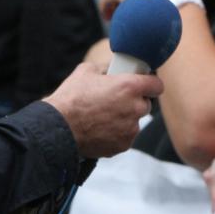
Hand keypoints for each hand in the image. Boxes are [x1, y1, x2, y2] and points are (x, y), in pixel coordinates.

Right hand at [42, 63, 163, 157]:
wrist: (58, 128)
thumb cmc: (71, 98)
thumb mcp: (87, 71)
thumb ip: (106, 68)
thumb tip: (111, 68)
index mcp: (130, 87)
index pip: (157, 85)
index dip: (151, 84)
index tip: (145, 85)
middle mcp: (135, 108)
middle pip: (146, 104)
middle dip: (135, 102)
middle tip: (117, 100)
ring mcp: (130, 129)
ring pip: (135, 121)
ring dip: (126, 119)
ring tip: (105, 117)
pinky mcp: (123, 145)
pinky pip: (126, 136)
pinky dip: (117, 133)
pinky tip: (101, 129)